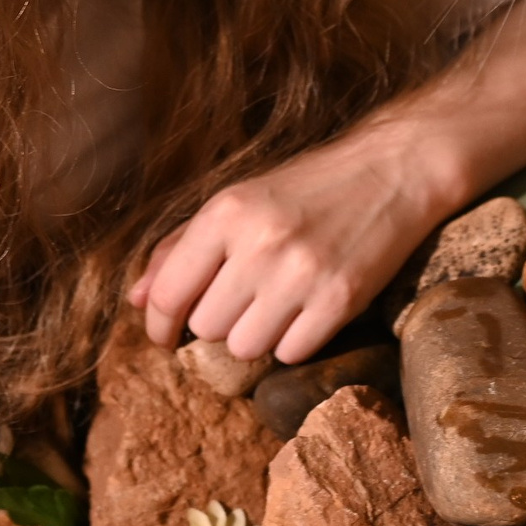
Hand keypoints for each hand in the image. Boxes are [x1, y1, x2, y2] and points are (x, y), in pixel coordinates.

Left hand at [129, 139, 449, 362]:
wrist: (390, 171)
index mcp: (226, 212)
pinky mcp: (341, 299)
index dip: (158, 324)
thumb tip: (135, 300)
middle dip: (218, 321)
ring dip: (255, 335)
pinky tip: (306, 309)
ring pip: (245, 347)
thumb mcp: (236, 201)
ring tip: (276, 303)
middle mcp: (261, 243)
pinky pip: (290, 353)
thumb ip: (179, 248)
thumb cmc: (305, 188)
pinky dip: (293, 341)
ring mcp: (302, 274)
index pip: (169, 294)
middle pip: (207, 327)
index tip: (164, 334)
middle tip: (243, 297)